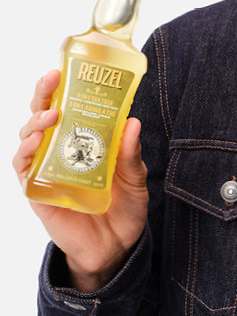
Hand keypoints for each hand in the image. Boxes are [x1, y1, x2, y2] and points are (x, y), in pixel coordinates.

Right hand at [14, 70, 148, 292]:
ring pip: (29, 136)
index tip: (67, 67)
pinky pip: (23, 168)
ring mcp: (47, 169)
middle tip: (53, 78)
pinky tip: (35, 143)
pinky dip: (24, 152)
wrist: (117, 248)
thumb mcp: (135, 178)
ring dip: (36, 121)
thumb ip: (131, 153)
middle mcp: (62, 150)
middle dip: (43, 93)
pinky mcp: (37, 191)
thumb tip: (133, 122)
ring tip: (51, 115)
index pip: (69, 107)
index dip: (64, 87)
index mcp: (85, 140)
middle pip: (43, 115)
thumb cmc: (124, 209)